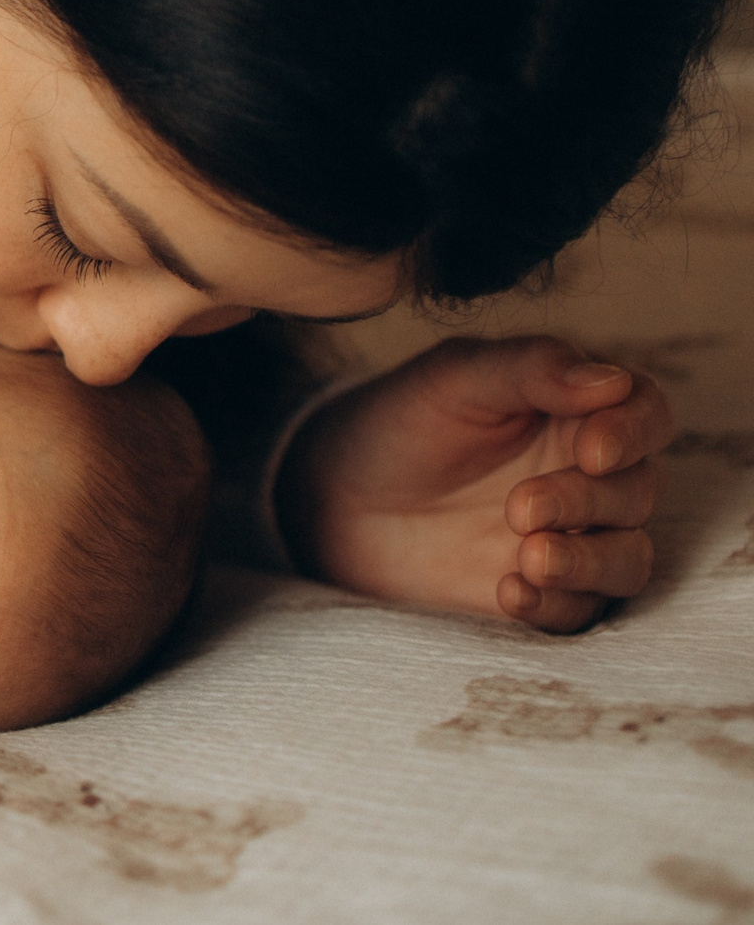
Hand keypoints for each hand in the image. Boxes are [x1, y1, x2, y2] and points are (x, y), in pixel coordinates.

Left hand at [280, 335, 671, 631]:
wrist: (334, 495)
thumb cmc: (401, 421)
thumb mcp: (453, 379)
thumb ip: (529, 369)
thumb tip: (610, 380)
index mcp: (576, 410)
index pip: (646, 413)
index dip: (635, 432)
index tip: (593, 450)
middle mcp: (587, 475)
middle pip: (637, 491)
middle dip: (587, 502)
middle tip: (519, 507)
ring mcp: (571, 535)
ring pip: (628, 558)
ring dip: (589, 562)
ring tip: (529, 556)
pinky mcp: (544, 590)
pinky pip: (580, 610)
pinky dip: (555, 605)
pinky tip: (509, 591)